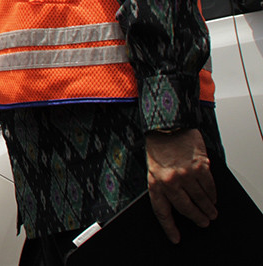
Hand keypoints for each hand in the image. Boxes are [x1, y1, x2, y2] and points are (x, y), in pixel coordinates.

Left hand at [146, 128, 217, 243]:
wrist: (167, 126)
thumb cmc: (158, 148)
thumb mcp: (152, 169)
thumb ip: (162, 187)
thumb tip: (175, 206)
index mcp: (155, 183)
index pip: (162, 212)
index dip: (169, 228)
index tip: (175, 238)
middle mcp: (170, 181)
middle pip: (186, 209)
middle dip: (197, 218)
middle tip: (204, 222)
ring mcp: (186, 175)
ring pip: (200, 199)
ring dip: (208, 208)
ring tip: (212, 212)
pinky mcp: (200, 167)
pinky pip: (209, 187)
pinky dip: (212, 194)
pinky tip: (213, 197)